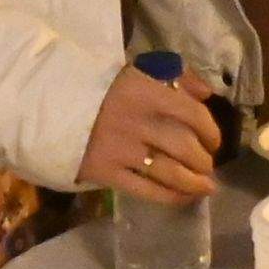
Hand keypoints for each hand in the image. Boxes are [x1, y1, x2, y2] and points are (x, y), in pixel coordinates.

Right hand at [83, 61, 223, 201]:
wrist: (55, 106)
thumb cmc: (105, 88)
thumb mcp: (142, 71)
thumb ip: (178, 76)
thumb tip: (207, 94)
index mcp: (147, 92)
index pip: (194, 115)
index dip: (212, 132)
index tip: (214, 141)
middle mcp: (137, 122)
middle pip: (186, 148)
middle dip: (203, 161)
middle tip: (206, 165)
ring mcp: (122, 150)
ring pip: (171, 173)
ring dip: (194, 183)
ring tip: (204, 186)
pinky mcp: (107, 172)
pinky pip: (147, 191)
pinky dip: (171, 197)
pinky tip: (184, 197)